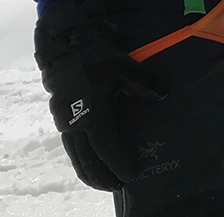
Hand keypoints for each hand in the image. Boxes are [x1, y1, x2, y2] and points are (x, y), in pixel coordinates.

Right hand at [34, 0, 165, 191]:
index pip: (107, 148)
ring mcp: (63, 118)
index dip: (119, 163)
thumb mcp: (124, 65)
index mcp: (92, 112)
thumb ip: (144, 84)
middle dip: (102, 175)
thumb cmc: (95, 51)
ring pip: (75, 154)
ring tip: (102, 181)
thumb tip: (164, 95)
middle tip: (117, 186)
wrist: (63, 37)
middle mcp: (74, 121)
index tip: (130, 176)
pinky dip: (79, 156)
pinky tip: (87, 160)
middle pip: (87, 159)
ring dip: (89, 169)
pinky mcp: (59, 113)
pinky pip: (70, 143)